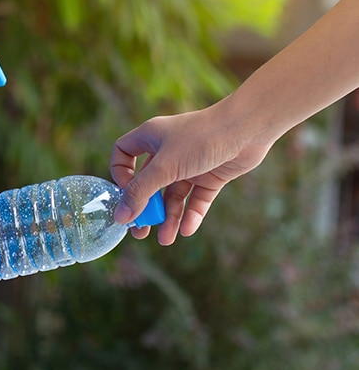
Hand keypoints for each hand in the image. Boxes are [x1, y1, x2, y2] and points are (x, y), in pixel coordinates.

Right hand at [110, 106, 273, 244]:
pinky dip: (192, 214)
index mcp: (150, 138)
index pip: (124, 154)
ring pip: (173, 195)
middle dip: (146, 208)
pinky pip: (196, 199)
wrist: (248, 130)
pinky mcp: (211, 176)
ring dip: (169, 217)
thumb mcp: (164, 167)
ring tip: (166, 239)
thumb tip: (120, 216)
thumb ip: (140, 192)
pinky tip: (188, 229)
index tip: (126, 192)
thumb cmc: (201, 138)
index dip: (121, 174)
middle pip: (148, 183)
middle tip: (141, 232)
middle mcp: (168, 151)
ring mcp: (190, 165)